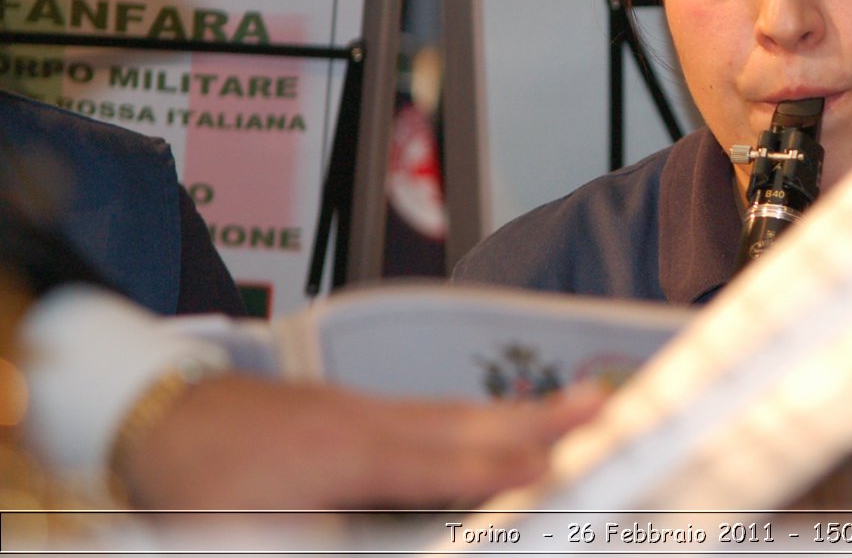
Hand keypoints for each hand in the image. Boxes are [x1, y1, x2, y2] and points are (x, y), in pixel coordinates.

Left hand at [115, 375, 605, 508]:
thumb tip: (394, 539)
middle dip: (543, 422)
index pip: (450, 464)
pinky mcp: (354, 410)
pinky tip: (492, 423)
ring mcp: (364, 411)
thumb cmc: (193, 477)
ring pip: (457, 413)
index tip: (562, 467)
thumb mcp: (250, 534)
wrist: (149, 409)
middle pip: (472, 425)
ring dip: (520, 415)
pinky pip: (432, 412)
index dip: (509, 467)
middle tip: (604, 410)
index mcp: (350, 455)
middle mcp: (369, 424)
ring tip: (578, 408)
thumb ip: (329, 541)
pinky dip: (477, 416)